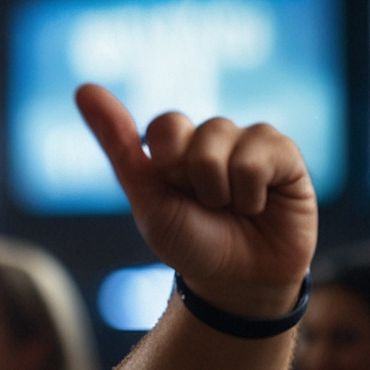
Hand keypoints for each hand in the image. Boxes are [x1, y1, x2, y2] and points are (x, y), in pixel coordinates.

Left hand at [76, 84, 316, 318]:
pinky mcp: (285, 155)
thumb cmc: (189, 242)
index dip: (166, 164)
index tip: (172, 191)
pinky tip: (259, 205)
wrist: (236, 281)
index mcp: (175, 145)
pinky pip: (260, 156)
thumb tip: (83, 89)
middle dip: (192, 178)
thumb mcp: (147, 198)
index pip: (165, 125)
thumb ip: (118, 144)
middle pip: (195, 131)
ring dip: (221, 189)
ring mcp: (250, 142)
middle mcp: (213, 137)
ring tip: (232, 208)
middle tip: (206, 205)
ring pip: (225, 140)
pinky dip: (252, 191)